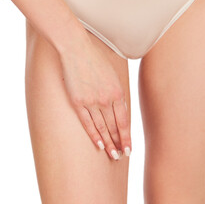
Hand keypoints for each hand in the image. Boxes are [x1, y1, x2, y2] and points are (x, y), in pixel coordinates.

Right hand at [59, 37, 130, 160]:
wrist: (76, 48)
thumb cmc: (95, 58)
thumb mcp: (112, 74)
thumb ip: (117, 92)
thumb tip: (121, 108)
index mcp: (117, 91)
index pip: (124, 121)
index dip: (126, 137)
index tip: (129, 149)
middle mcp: (106, 99)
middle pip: (114, 127)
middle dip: (118, 143)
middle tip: (121, 156)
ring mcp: (91, 101)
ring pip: (102, 128)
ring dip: (107, 143)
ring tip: (112, 155)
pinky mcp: (78, 102)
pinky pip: (87, 123)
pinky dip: (93, 135)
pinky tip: (98, 144)